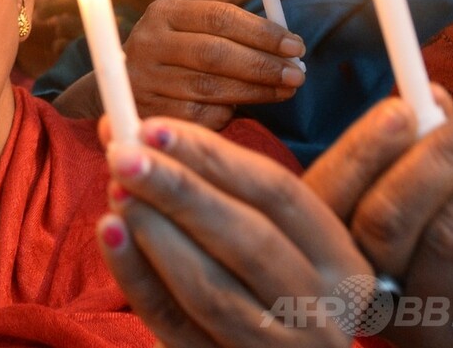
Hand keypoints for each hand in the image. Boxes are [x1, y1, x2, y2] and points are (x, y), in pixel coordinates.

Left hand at [96, 117, 369, 347]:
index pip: (279, 193)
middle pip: (249, 239)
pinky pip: (173, 325)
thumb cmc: (272, 284)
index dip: (214, 156)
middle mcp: (319, 310)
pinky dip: (137, 278)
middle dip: (181, 190)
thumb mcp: (276, 237)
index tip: (156, 127)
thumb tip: (139, 131)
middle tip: (124, 154)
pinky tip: (111, 235)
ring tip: (117, 190)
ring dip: (156, 232)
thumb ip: (217, 183)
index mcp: (341, 262)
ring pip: (210, 288)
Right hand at [123, 0, 305, 129]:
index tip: (295, 46)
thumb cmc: (175, 54)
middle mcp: (149, 42)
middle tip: (297, 75)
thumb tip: (288, 47)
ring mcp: (145, 79)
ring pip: (210, 88)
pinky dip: (226, 113)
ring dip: (254, 91)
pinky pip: (198, 115)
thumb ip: (232, 31)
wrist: (120, 85)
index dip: (262, 32)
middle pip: (216, 54)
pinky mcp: (147, 112)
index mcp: (165, 12)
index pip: (220, 17)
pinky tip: (243, 109)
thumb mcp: (192, 28)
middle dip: (263, 65)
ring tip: (284, 91)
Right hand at [304, 88, 452, 346]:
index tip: (402, 106)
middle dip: (447, 152)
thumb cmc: (451, 236)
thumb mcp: (424, 192)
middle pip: (389, 218)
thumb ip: (418, 146)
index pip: (329, 196)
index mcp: (334, 242)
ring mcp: (423, 321)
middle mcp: (366, 288)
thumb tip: (428, 96)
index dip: (360, 152)